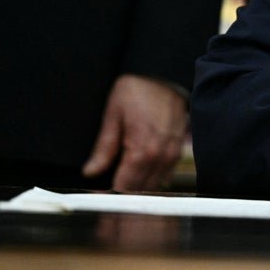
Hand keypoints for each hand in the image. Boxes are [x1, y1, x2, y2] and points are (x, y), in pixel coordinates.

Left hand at [83, 73, 187, 191]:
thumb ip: (104, 147)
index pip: (125, 187)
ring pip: (154, 185)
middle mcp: (161, 156)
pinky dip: (151, 178)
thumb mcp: (113, 114)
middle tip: (107, 196)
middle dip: (123, 195)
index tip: (98, 196)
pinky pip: (164, 174)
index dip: (110, 196)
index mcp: (142, 150)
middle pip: (140, 190)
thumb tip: (91, 171)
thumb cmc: (138, 89)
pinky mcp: (178, 149)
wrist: (165, 73)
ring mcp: (172, 153)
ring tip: (121, 187)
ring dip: (138, 189)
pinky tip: (138, 175)